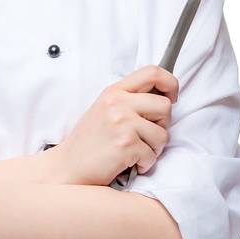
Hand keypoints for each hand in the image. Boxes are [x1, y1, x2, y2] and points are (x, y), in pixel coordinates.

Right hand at [48, 65, 178, 185]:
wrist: (68, 166)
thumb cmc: (90, 141)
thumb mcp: (105, 109)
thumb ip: (130, 99)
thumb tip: (164, 98)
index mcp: (114, 91)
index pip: (153, 72)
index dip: (170, 84)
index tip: (171, 98)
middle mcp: (117, 103)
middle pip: (164, 106)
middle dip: (162, 125)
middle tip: (145, 136)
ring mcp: (122, 123)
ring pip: (163, 134)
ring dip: (153, 149)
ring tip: (134, 152)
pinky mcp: (126, 144)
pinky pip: (152, 154)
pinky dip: (144, 163)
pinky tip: (128, 163)